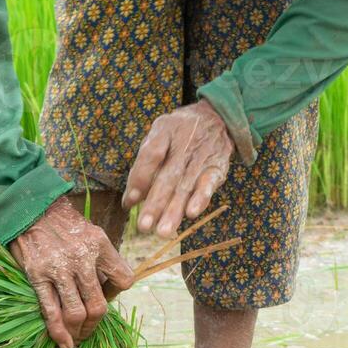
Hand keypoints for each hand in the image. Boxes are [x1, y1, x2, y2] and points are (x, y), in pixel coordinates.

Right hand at [10, 198, 134, 347]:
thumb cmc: (62, 224)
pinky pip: (51, 311)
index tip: (105, 297)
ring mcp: (59, 268)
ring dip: (79, 332)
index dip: (117, 295)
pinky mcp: (37, 275)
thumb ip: (101, 259)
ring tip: (76, 339)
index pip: (124, 280)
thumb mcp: (91, 232)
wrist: (30, 207)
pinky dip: (58, 332)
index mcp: (100, 245)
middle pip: (99, 305)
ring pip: (77, 313)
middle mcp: (82, 257)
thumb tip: (106, 291)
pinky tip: (63, 342)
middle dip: (96, 324)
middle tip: (90, 330)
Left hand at [123, 99, 233, 236]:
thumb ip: (145, 162)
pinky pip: (209, 183)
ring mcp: (202, 157)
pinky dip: (201, 198)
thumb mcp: (160, 132)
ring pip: (186, 186)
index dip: (140, 177)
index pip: (151, 155)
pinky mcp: (217, 168)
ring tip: (163, 230)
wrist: (217, 116)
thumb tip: (131, 198)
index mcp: (166, 132)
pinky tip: (192, 213)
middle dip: (155, 203)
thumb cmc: (180, 130)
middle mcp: (184, 145)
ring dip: (175, 209)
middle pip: (168, 177)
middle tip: (144, 226)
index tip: (129, 202)